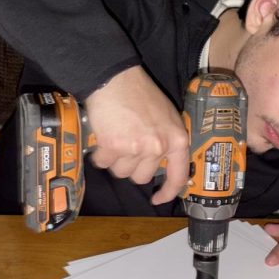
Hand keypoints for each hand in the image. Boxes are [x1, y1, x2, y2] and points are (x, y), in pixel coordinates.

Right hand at [84, 65, 189, 204]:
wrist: (115, 79)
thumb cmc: (140, 94)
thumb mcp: (167, 116)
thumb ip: (167, 141)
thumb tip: (162, 163)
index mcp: (177, 140)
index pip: (178, 177)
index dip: (168, 193)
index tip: (157, 199)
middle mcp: (159, 147)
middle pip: (142, 177)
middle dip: (132, 167)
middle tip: (128, 147)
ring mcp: (136, 148)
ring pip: (121, 172)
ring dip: (115, 160)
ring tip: (116, 137)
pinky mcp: (114, 147)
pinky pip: (103, 163)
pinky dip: (100, 154)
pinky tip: (103, 136)